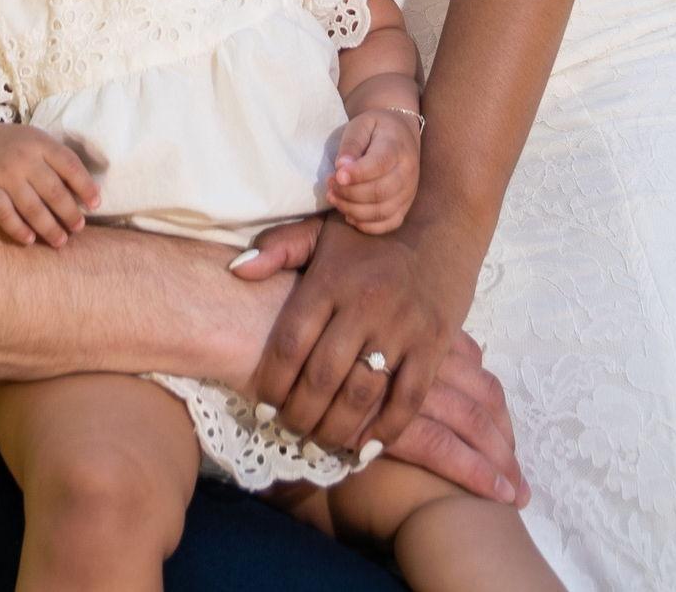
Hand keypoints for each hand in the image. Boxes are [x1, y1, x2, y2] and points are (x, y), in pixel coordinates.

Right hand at [0, 123, 101, 247]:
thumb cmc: (14, 146)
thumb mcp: (37, 142)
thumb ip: (57, 161)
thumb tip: (85, 193)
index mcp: (40, 143)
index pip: (69, 165)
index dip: (85, 186)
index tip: (95, 205)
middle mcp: (23, 158)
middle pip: (53, 190)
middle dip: (69, 213)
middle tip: (79, 228)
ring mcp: (3, 175)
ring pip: (32, 207)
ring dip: (50, 228)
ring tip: (61, 241)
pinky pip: (4, 215)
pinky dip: (18, 229)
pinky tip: (30, 240)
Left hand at [232, 219, 518, 500]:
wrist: (439, 225)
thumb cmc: (370, 235)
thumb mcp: (321, 230)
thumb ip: (278, 248)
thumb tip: (236, 270)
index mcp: (331, 279)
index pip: (292, 342)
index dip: (272, 382)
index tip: (261, 407)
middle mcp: (364, 304)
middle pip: (322, 376)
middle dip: (299, 414)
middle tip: (287, 433)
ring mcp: (401, 326)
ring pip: (361, 394)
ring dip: (335, 429)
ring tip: (317, 446)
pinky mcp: (433, 344)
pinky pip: (408, 398)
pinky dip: (386, 430)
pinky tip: (364, 450)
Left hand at [327, 108, 419, 235]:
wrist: (401, 134)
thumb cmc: (376, 128)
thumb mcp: (361, 125)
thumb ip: (351, 144)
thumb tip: (341, 167)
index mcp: (397, 147)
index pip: (379, 165)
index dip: (356, 174)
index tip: (336, 176)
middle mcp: (408, 173)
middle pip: (380, 192)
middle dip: (349, 193)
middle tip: (329, 184)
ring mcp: (409, 192)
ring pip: (382, 211)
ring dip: (353, 210)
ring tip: (333, 198)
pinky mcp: (405, 206)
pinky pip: (389, 224)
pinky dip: (367, 225)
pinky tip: (349, 215)